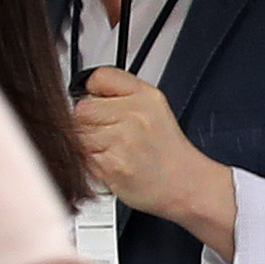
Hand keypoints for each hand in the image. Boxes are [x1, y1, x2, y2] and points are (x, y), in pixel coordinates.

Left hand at [71, 66, 238, 250]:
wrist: (186, 185)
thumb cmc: (166, 151)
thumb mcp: (154, 108)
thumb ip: (119, 93)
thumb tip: (82, 92)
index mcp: (145, 96)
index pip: (98, 78)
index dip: (94, 94)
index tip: (103, 106)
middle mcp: (135, 114)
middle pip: (83, 109)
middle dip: (89, 123)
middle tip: (111, 136)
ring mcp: (123, 139)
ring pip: (79, 134)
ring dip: (89, 145)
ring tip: (114, 152)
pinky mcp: (111, 164)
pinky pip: (83, 157)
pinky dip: (93, 163)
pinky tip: (113, 164)